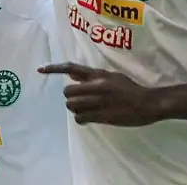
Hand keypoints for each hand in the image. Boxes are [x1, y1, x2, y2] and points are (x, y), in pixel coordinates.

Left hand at [39, 62, 159, 126]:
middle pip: (68, 92)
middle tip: (80, 100)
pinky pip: (80, 118)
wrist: (146, 103)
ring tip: (86, 109)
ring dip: (76, 109)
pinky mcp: (102, 116)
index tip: (40, 69)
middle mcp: (96, 86)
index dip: (54, 68)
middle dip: (71, 97)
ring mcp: (98, 101)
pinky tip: (87, 118)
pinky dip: (81, 119)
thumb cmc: (129, 89)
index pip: (72, 68)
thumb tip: (72, 76)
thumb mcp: (111, 76)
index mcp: (98, 75)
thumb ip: (92, 76)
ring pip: (72, 106)